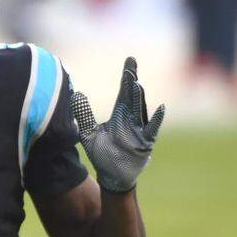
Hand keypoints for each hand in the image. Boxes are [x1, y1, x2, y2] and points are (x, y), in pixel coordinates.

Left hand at [71, 57, 164, 192]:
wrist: (111, 175)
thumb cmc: (102, 153)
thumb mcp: (88, 132)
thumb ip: (84, 114)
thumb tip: (77, 94)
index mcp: (120, 114)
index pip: (124, 91)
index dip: (127, 76)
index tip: (130, 60)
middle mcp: (132, 118)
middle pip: (133, 96)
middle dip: (132, 82)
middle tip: (131, 67)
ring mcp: (140, 129)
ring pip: (140, 110)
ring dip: (139, 97)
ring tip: (137, 84)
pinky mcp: (145, 142)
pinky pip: (152, 129)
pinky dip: (156, 119)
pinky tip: (160, 108)